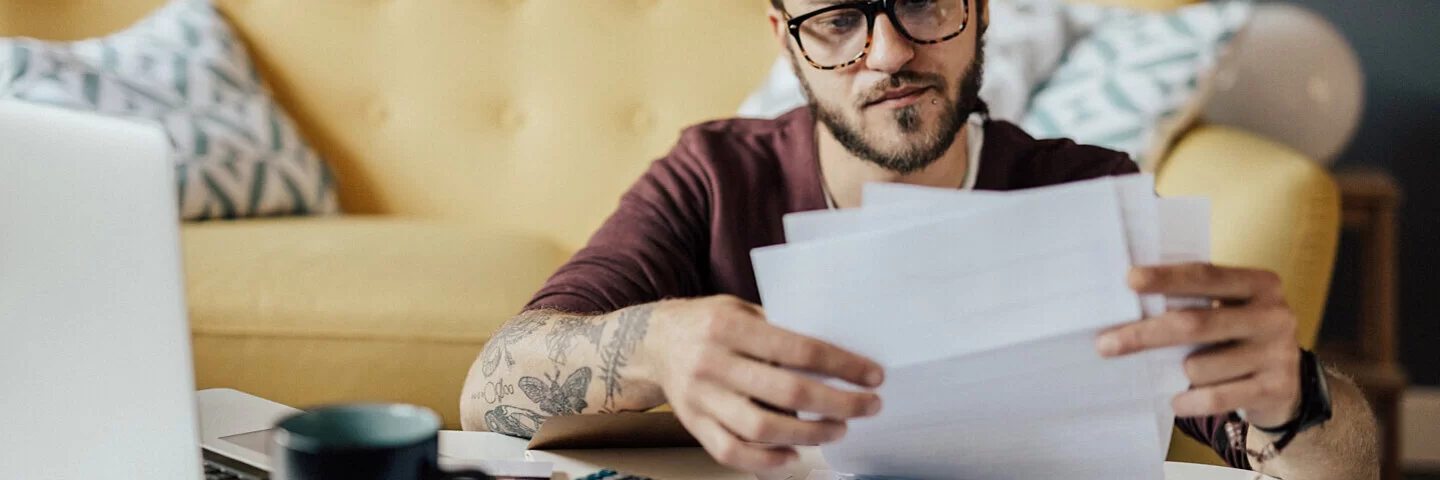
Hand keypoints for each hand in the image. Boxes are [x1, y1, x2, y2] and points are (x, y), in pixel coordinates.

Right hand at [645, 295, 884, 471]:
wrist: (652, 342)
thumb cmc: (708, 323)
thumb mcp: (741, 308)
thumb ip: (779, 327)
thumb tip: (836, 352)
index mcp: (730, 327)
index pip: (798, 350)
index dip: (842, 365)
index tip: (873, 376)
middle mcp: (714, 363)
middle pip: (787, 393)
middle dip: (838, 404)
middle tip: (868, 407)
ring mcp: (702, 398)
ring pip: (762, 429)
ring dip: (809, 435)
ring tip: (837, 430)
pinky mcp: (694, 425)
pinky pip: (731, 452)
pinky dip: (766, 461)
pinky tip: (793, 456)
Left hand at [1096, 264, 1301, 427]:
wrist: (1287, 385)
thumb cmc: (1237, 337)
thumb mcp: (1227, 310)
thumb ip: (1192, 302)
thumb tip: (1127, 308)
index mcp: (1260, 284)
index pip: (1206, 275)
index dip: (1166, 278)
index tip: (1129, 280)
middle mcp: (1274, 315)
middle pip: (1194, 323)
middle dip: (1144, 334)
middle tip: (1104, 344)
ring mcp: (1278, 354)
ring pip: (1198, 367)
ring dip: (1177, 373)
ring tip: (1183, 373)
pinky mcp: (1276, 389)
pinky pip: (1214, 398)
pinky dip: (1188, 402)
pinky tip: (1178, 401)